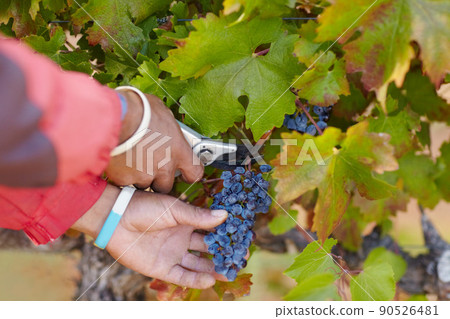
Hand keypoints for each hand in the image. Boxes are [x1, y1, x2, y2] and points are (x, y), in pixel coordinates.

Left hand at [73, 185, 228, 288]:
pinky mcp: (162, 268)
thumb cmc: (144, 207)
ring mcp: (172, 254)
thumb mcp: (174, 209)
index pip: (210, 228)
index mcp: (186, 221)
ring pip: (198, 264)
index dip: (225, 233)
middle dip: (223, 253)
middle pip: (207, 249)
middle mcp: (182, 238)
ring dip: (213, 269)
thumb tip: (225, 215)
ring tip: (230, 272)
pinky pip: (182, 276)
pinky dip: (196, 279)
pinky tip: (210, 279)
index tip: (242, 236)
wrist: (117, 220)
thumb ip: (198, 216)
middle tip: (241, 257)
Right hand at [106, 92, 202, 192]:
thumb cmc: (140, 109)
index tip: (184, 173)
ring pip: (143, 184)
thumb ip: (168, 128)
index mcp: (179, 151)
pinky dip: (121, 174)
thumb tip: (166, 127)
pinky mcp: (124, 179)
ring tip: (130, 159)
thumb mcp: (164, 115)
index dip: (189, 174)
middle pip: (166, 186)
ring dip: (138, 176)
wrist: (116, 116)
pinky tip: (117, 160)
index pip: (195, 173)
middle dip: (158, 179)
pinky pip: (124, 182)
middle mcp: (164, 167)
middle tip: (148, 166)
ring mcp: (144, 175)